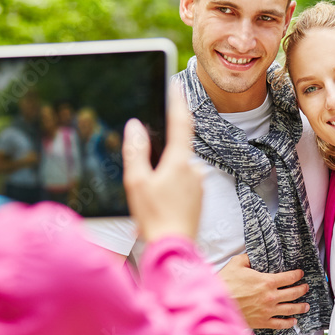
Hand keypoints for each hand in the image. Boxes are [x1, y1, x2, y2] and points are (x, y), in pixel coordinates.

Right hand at [124, 84, 201, 241]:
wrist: (174, 250)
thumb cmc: (154, 218)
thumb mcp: (136, 182)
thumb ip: (136, 151)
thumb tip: (136, 126)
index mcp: (179, 161)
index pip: (180, 122)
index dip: (177, 101)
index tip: (174, 85)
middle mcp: (194, 169)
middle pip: (176, 147)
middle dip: (160, 150)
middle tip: (145, 170)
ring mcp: (198, 184)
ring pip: (177, 167)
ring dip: (163, 172)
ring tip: (149, 195)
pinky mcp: (198, 198)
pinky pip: (182, 182)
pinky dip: (169, 185)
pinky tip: (158, 202)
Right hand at [217, 253, 308, 329]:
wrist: (216, 303)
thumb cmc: (225, 283)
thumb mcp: (237, 264)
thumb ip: (248, 258)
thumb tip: (253, 255)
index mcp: (267, 281)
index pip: (289, 277)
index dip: (297, 275)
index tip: (300, 274)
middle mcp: (271, 297)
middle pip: (293, 293)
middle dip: (302, 289)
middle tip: (305, 287)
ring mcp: (268, 311)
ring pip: (290, 309)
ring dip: (300, 307)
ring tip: (306, 306)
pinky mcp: (262, 322)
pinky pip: (280, 324)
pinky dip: (289, 323)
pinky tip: (293, 321)